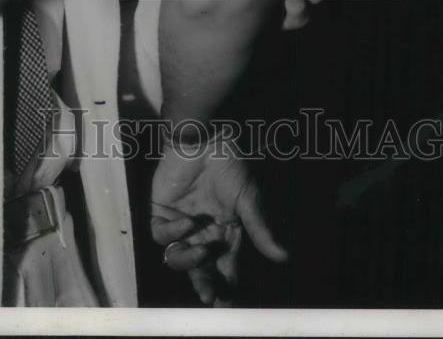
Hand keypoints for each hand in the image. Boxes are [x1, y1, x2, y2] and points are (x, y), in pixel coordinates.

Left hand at [151, 133, 286, 305]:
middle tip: (210, 294)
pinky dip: (172, 234)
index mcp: (225, 230)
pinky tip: (187, 222)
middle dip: (205, 283)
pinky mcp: (161, 210)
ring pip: (177, 257)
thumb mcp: (248, 198)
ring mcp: (181, 221)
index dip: (226, 286)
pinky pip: (160, 235)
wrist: (204, 138)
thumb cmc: (229, 163)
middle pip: (200, 268)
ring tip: (202, 251)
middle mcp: (202, 231)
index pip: (225, 266)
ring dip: (189, 260)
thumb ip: (259, 230)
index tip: (226, 305)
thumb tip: (282, 257)